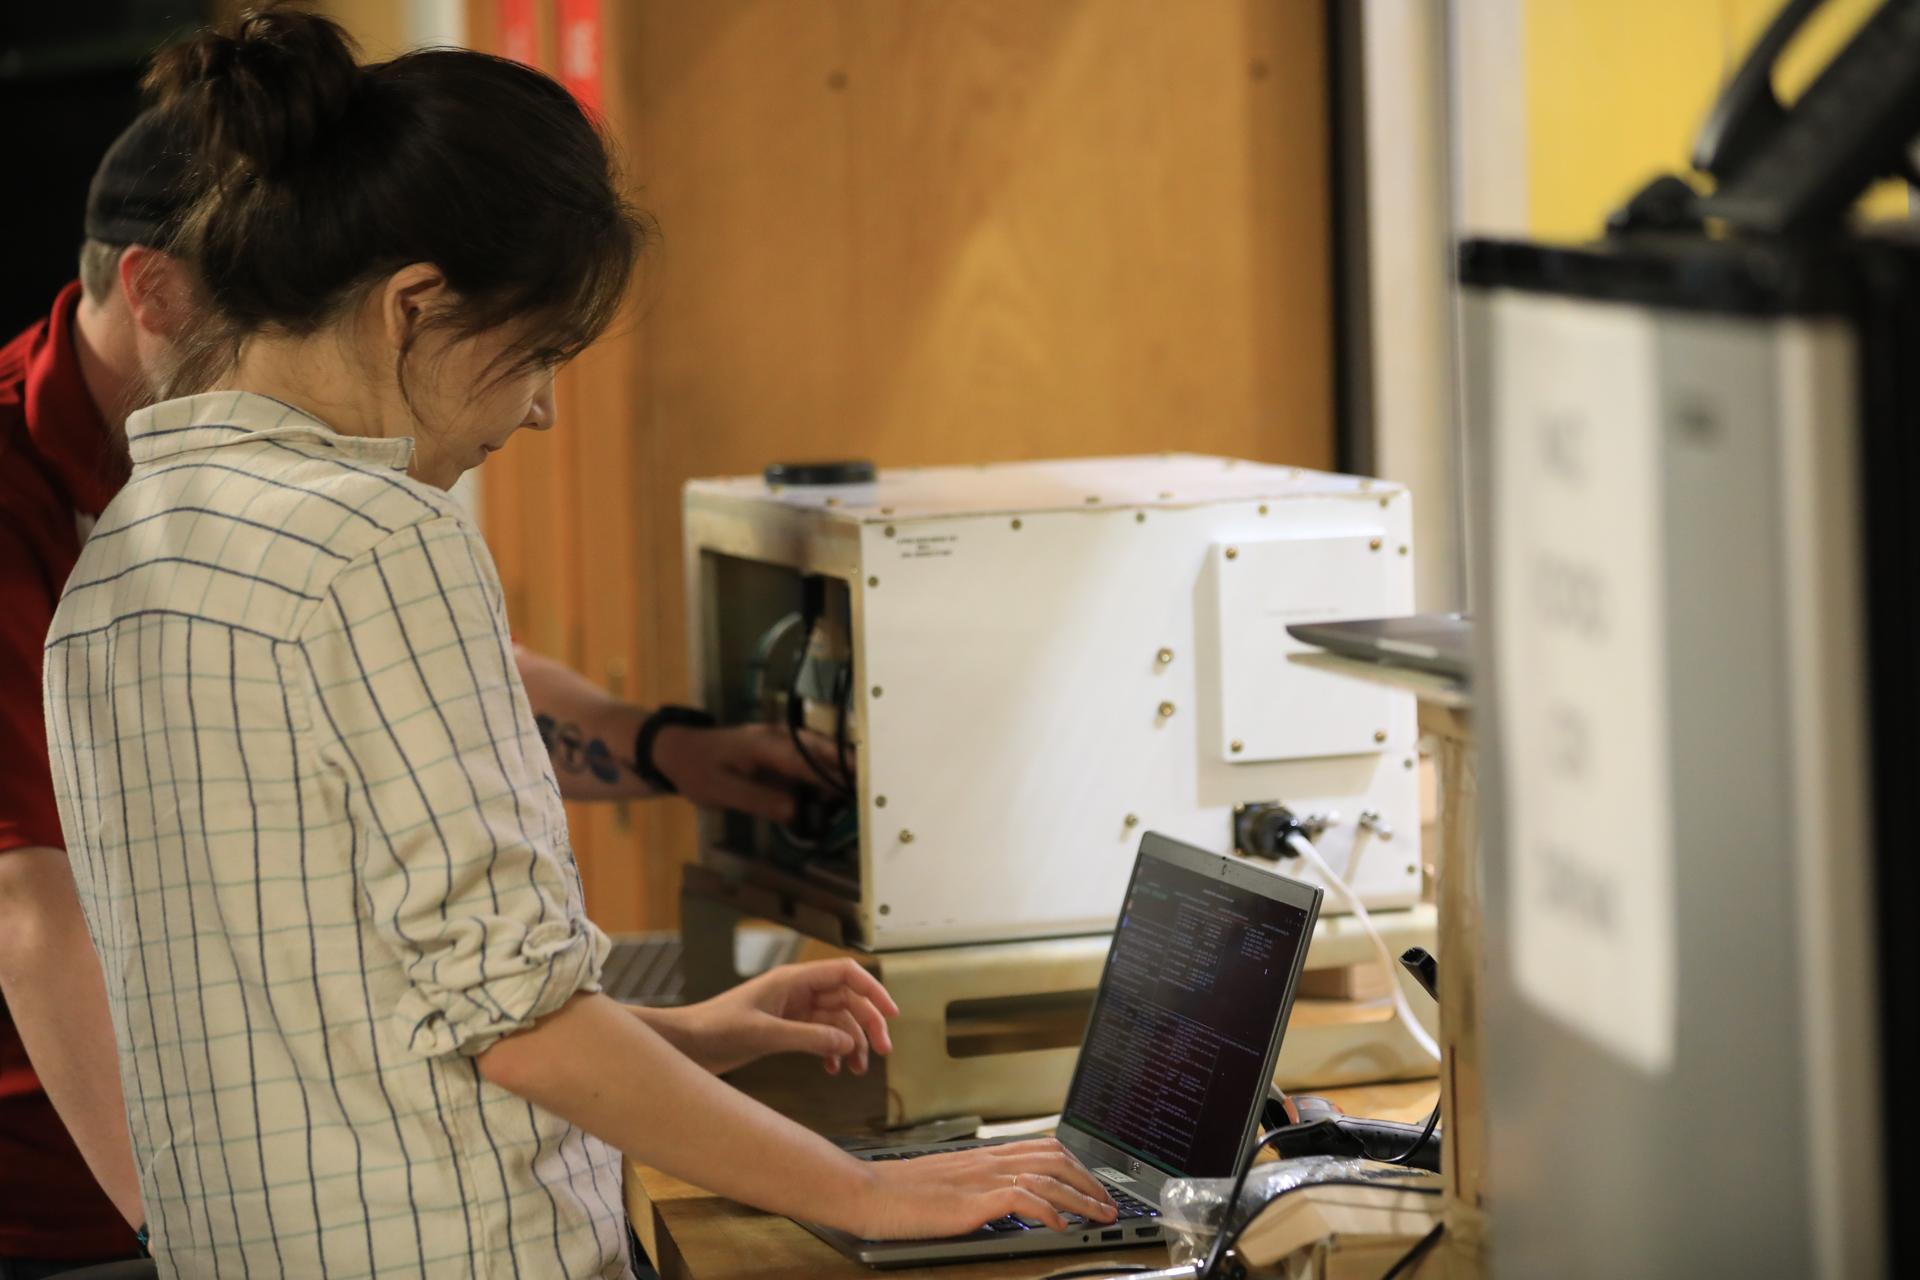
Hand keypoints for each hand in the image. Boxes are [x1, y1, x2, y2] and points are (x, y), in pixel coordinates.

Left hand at [653, 722, 850, 821]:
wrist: (676, 751)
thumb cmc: (697, 770)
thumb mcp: (723, 792)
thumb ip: (760, 800)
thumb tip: (797, 812)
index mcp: (766, 744)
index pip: (808, 759)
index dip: (835, 774)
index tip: (860, 787)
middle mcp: (779, 737)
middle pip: (822, 749)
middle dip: (849, 767)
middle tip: (875, 790)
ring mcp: (780, 741)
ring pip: (819, 752)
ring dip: (840, 769)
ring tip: (864, 791)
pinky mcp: (779, 751)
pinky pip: (808, 759)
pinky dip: (826, 772)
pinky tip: (837, 791)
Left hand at [665, 958, 897, 1075]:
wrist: (685, 1044)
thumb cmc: (714, 1029)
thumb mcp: (763, 1034)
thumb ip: (808, 1037)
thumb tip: (848, 1042)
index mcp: (792, 980)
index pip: (846, 974)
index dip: (873, 990)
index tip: (892, 1015)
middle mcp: (796, 991)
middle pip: (847, 999)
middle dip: (867, 1024)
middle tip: (881, 1053)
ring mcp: (791, 1010)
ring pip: (836, 1020)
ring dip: (851, 1042)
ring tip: (856, 1070)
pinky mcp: (784, 1028)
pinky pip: (820, 1035)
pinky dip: (831, 1051)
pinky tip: (831, 1070)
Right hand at [848, 1139, 1119, 1239]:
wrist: (869, 1193)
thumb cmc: (900, 1193)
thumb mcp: (948, 1184)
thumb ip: (977, 1187)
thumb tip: (1004, 1200)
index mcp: (983, 1156)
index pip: (1042, 1148)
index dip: (1075, 1165)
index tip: (1093, 1184)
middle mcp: (988, 1160)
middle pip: (1054, 1158)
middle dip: (1089, 1181)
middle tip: (1108, 1204)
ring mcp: (981, 1178)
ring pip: (1047, 1177)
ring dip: (1081, 1198)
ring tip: (1099, 1217)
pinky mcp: (972, 1200)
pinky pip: (1023, 1199)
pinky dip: (1048, 1211)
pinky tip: (1060, 1226)